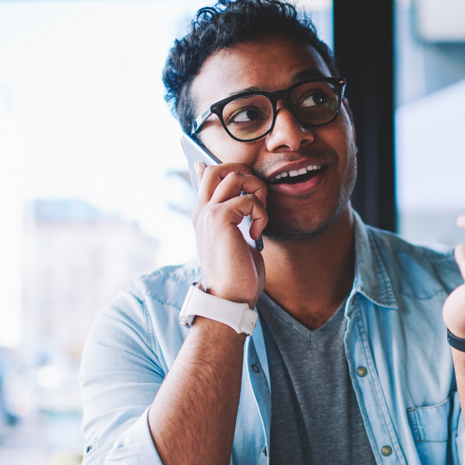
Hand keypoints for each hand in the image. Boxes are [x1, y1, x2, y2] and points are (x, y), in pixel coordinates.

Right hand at [192, 161, 268, 305]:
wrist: (230, 297)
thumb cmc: (238, 275)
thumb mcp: (238, 240)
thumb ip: (238, 219)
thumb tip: (244, 203)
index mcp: (204, 216)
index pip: (205, 177)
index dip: (224, 170)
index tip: (240, 178)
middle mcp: (202, 211)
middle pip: (219, 167)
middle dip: (246, 174)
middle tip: (258, 198)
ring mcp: (209, 213)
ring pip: (235, 176)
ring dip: (257, 191)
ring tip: (259, 216)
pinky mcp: (220, 218)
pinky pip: (248, 199)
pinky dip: (261, 214)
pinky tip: (257, 233)